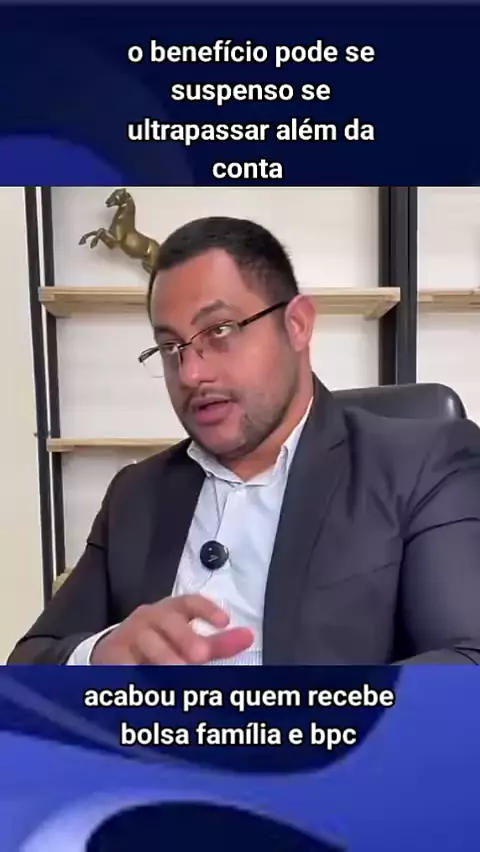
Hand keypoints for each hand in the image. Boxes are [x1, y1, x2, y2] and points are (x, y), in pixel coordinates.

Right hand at [91, 594, 253, 664]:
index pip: (189, 602)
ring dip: (165, 657)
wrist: (112, 652)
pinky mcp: (112, 655)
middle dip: (185, 637)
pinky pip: (125, 663)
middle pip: (168, 622)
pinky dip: (138, 673)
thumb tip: (249, 636)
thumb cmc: (161, 642)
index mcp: (171, 611)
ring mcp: (130, 635)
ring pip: (147, 642)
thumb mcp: (189, 640)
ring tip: (180, 672)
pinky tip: (149, 685)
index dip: (206, 609)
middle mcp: (150, 617)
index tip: (224, 621)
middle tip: (201, 655)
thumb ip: (219, 642)